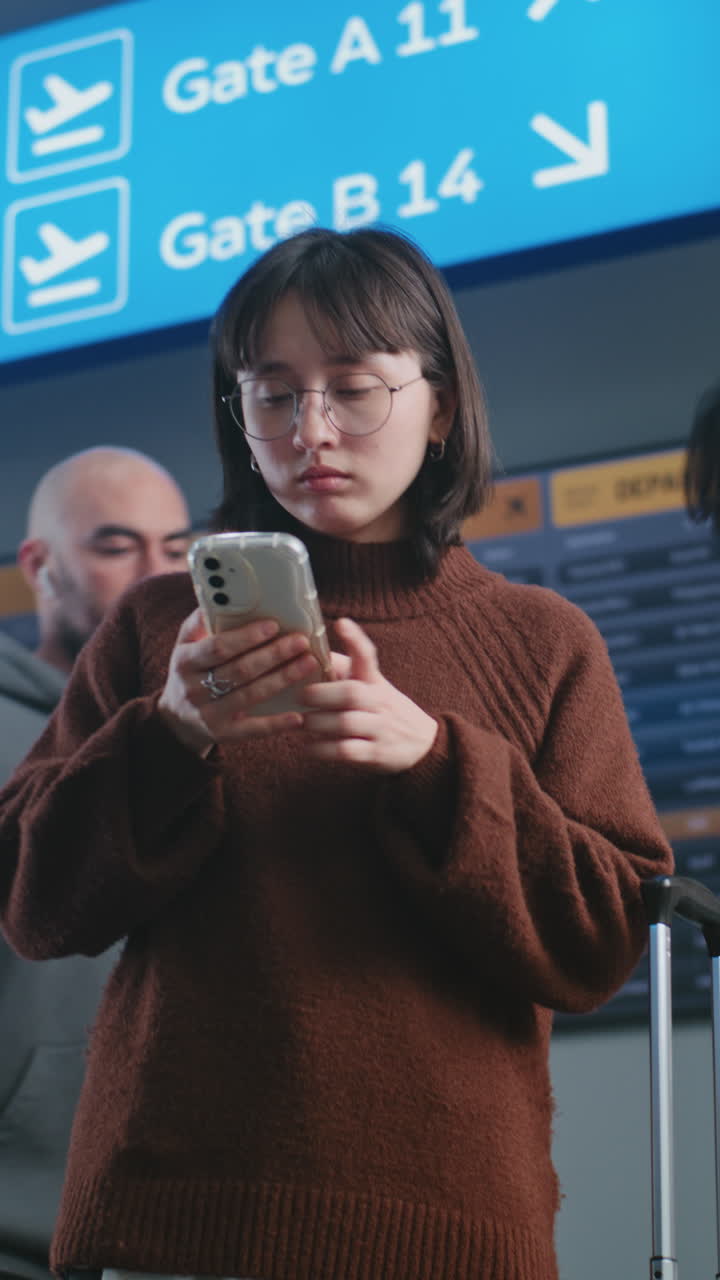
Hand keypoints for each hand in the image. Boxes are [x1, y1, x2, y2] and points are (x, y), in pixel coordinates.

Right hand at [158, 609, 320, 753]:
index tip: (273, 625)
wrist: (176, 719)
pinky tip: (299, 716)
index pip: (218, 647)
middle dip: (273, 654)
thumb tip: (219, 597)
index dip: (247, 637)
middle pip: (240, 670)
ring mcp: (209, 714)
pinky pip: (252, 730)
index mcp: (186, 661)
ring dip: (282, 679)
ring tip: (308, 664)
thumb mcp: (185, 646)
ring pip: (250, 696)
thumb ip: (199, 623)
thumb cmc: (190, 673)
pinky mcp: (223, 734)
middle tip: (300, 641)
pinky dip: (276, 724)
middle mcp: (195, 689)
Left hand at [300, 617, 437, 772]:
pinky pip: (346, 751)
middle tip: (301, 696)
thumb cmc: (384, 709)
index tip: (340, 623)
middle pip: (352, 693)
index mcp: (375, 681)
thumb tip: (311, 650)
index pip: (367, 656)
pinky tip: (309, 746)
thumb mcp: (373, 685)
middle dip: (321, 693)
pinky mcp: (376, 753)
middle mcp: (380, 702)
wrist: (422, 743)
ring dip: (317, 723)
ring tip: (300, 723)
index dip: (354, 639)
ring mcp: (381, 728)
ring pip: (346, 723)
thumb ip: (344, 670)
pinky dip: (323, 749)